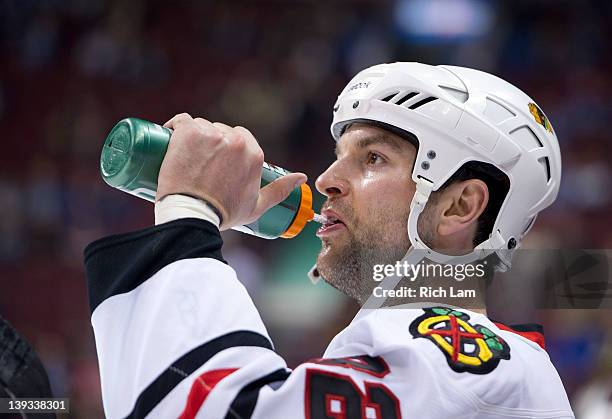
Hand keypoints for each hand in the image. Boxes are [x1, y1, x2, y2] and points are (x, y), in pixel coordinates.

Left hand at [157, 113, 306, 229]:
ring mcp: (211, 134)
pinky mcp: (188, 132)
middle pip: (220, 131)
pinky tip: (170, 138)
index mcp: (254, 153)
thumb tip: (302, 177)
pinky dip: (174, 128)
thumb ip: (280, 190)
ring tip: (184, 158)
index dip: (226, 148)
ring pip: (201, 127)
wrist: (194, 215)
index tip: (214, 161)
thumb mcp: (257, 205)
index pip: (240, 138)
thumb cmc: (225, 213)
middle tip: (197, 163)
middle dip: (210, 143)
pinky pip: (180, 121)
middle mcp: (236, 140)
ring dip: (192, 137)